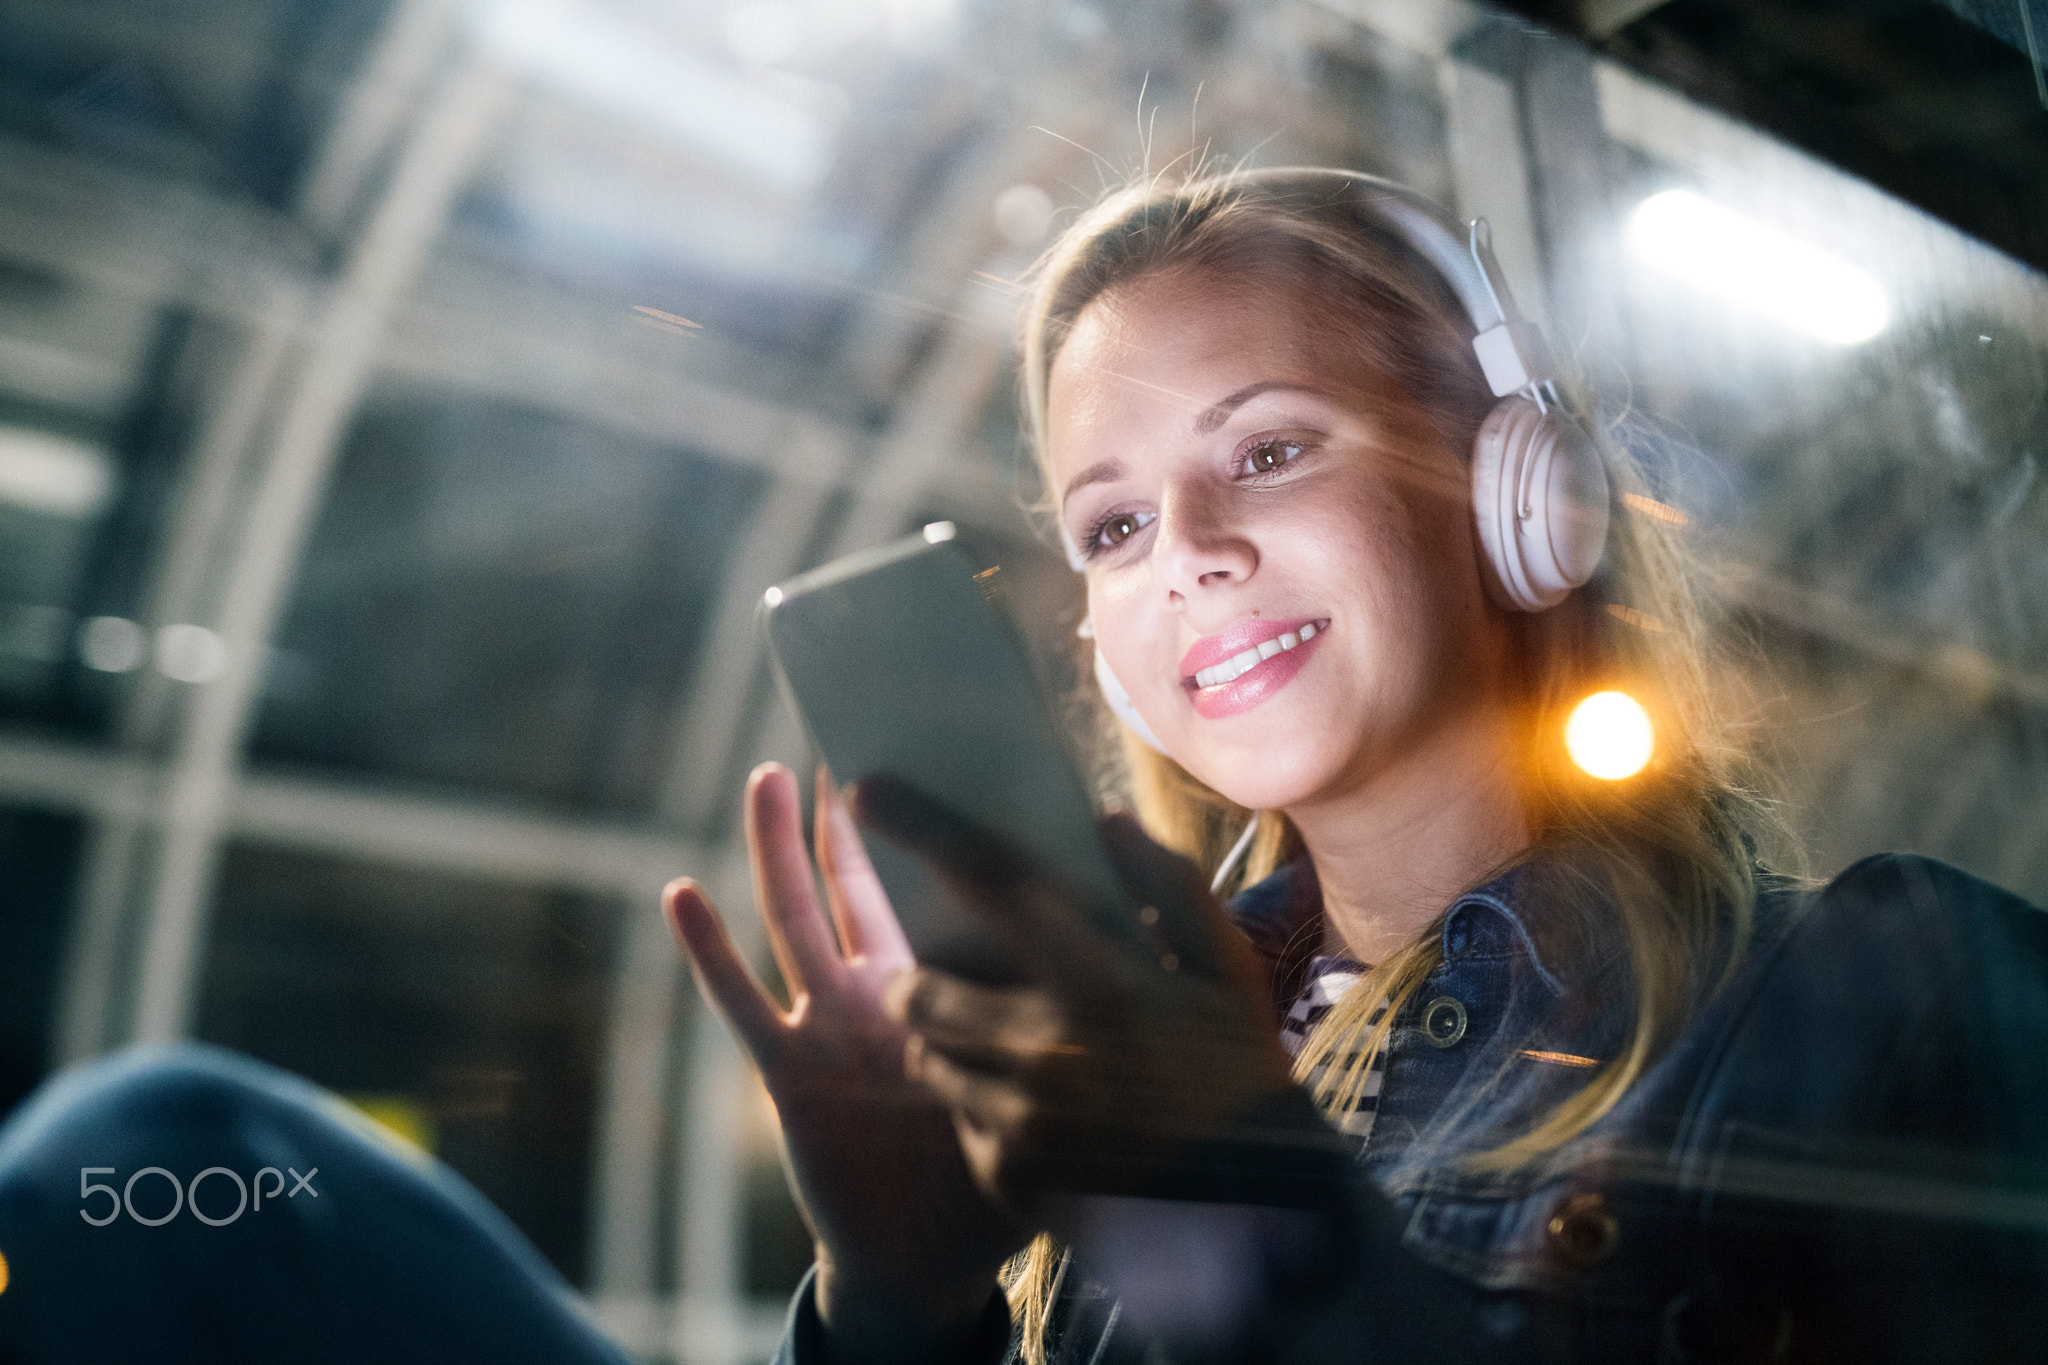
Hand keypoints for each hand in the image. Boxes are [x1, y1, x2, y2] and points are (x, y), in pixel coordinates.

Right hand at [664, 765, 1024, 1349]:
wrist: (936, 1258)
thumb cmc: (999, 1170)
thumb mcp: (1055, 1078)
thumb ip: (1074, 1009)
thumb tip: (1130, 929)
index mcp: (938, 983)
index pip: (929, 886)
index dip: (933, 824)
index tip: (937, 755)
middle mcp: (874, 991)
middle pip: (853, 882)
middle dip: (847, 815)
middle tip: (847, 734)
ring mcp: (827, 1025)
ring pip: (796, 918)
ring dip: (778, 849)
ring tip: (769, 779)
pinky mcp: (789, 1072)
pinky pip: (743, 1004)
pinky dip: (709, 951)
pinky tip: (682, 895)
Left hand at [855, 779, 1302, 1227]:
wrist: (1257, 1212)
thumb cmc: (1241, 1072)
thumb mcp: (1227, 969)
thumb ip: (1170, 886)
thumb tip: (1106, 822)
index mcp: (1100, 981)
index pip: (990, 882)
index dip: (923, 829)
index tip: (866, 789)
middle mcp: (1044, 1049)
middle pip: (917, 991)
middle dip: (913, 980)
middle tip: (936, 975)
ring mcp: (1020, 1119)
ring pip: (927, 1059)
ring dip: (942, 1042)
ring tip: (991, 1044)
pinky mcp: (1007, 1174)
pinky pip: (959, 1119)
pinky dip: (980, 1105)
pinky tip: (1034, 1111)